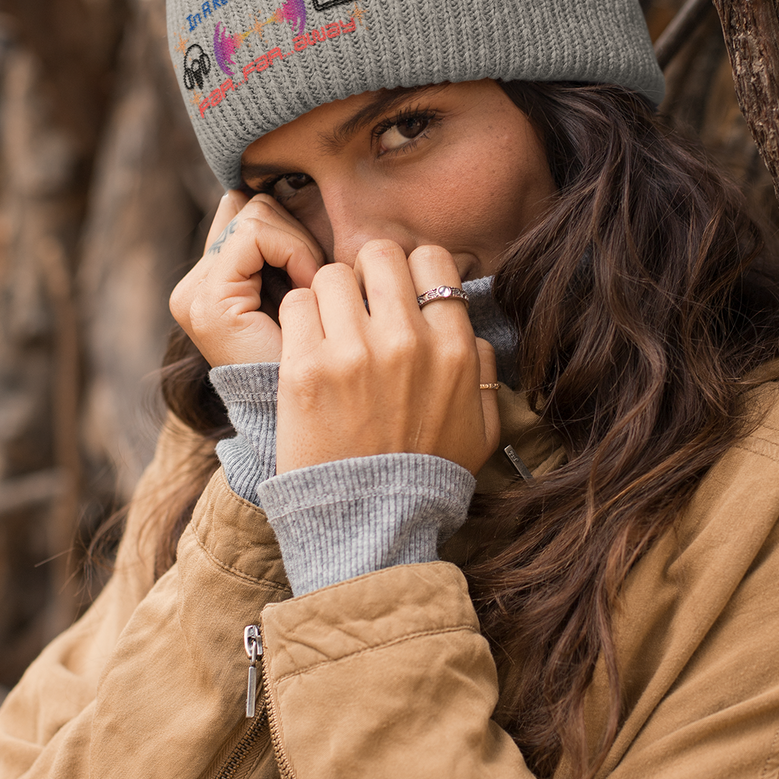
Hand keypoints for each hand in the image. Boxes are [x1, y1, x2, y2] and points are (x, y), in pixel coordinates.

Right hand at [169, 190, 323, 366]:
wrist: (313, 416)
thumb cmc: (320, 353)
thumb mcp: (301, 289)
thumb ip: (281, 246)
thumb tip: (281, 188)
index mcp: (207, 284)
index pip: (243, 211)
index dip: (286, 228)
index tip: (311, 269)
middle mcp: (190, 288)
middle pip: (249, 206)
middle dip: (293, 234)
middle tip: (314, 280)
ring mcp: (193, 295)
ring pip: (253, 213)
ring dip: (298, 244)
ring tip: (310, 291)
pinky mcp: (206, 302)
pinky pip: (255, 235)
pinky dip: (293, 252)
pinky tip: (306, 290)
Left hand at [275, 241, 499, 474]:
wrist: (373, 525)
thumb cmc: (428, 476)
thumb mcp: (482, 426)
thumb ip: (482, 370)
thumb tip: (469, 330)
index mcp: (453, 348)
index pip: (430, 259)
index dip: (411, 269)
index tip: (397, 294)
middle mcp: (406, 340)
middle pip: (378, 254)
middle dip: (367, 273)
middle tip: (359, 304)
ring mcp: (352, 352)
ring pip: (331, 274)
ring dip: (329, 296)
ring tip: (329, 329)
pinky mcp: (304, 368)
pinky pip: (296, 304)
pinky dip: (299, 317)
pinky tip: (306, 346)